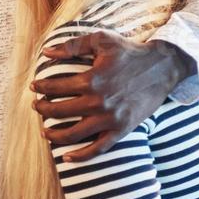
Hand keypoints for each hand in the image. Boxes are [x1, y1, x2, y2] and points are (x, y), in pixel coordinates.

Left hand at [31, 32, 191, 159]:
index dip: (40, 87)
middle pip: (59, 111)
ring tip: (45, 131)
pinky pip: (98, 149)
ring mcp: (110, 119)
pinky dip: (81, 156)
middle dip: (43, 109)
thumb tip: (46, 51)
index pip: (55, 87)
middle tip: (37, 106)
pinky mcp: (122, 130)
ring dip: (54, 134)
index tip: (34, 87)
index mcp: (91, 80)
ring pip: (73, 134)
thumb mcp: (101, 40)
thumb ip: (72, 45)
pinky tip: (67, 157)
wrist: (164, 67)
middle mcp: (98, 102)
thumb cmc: (131, 51)